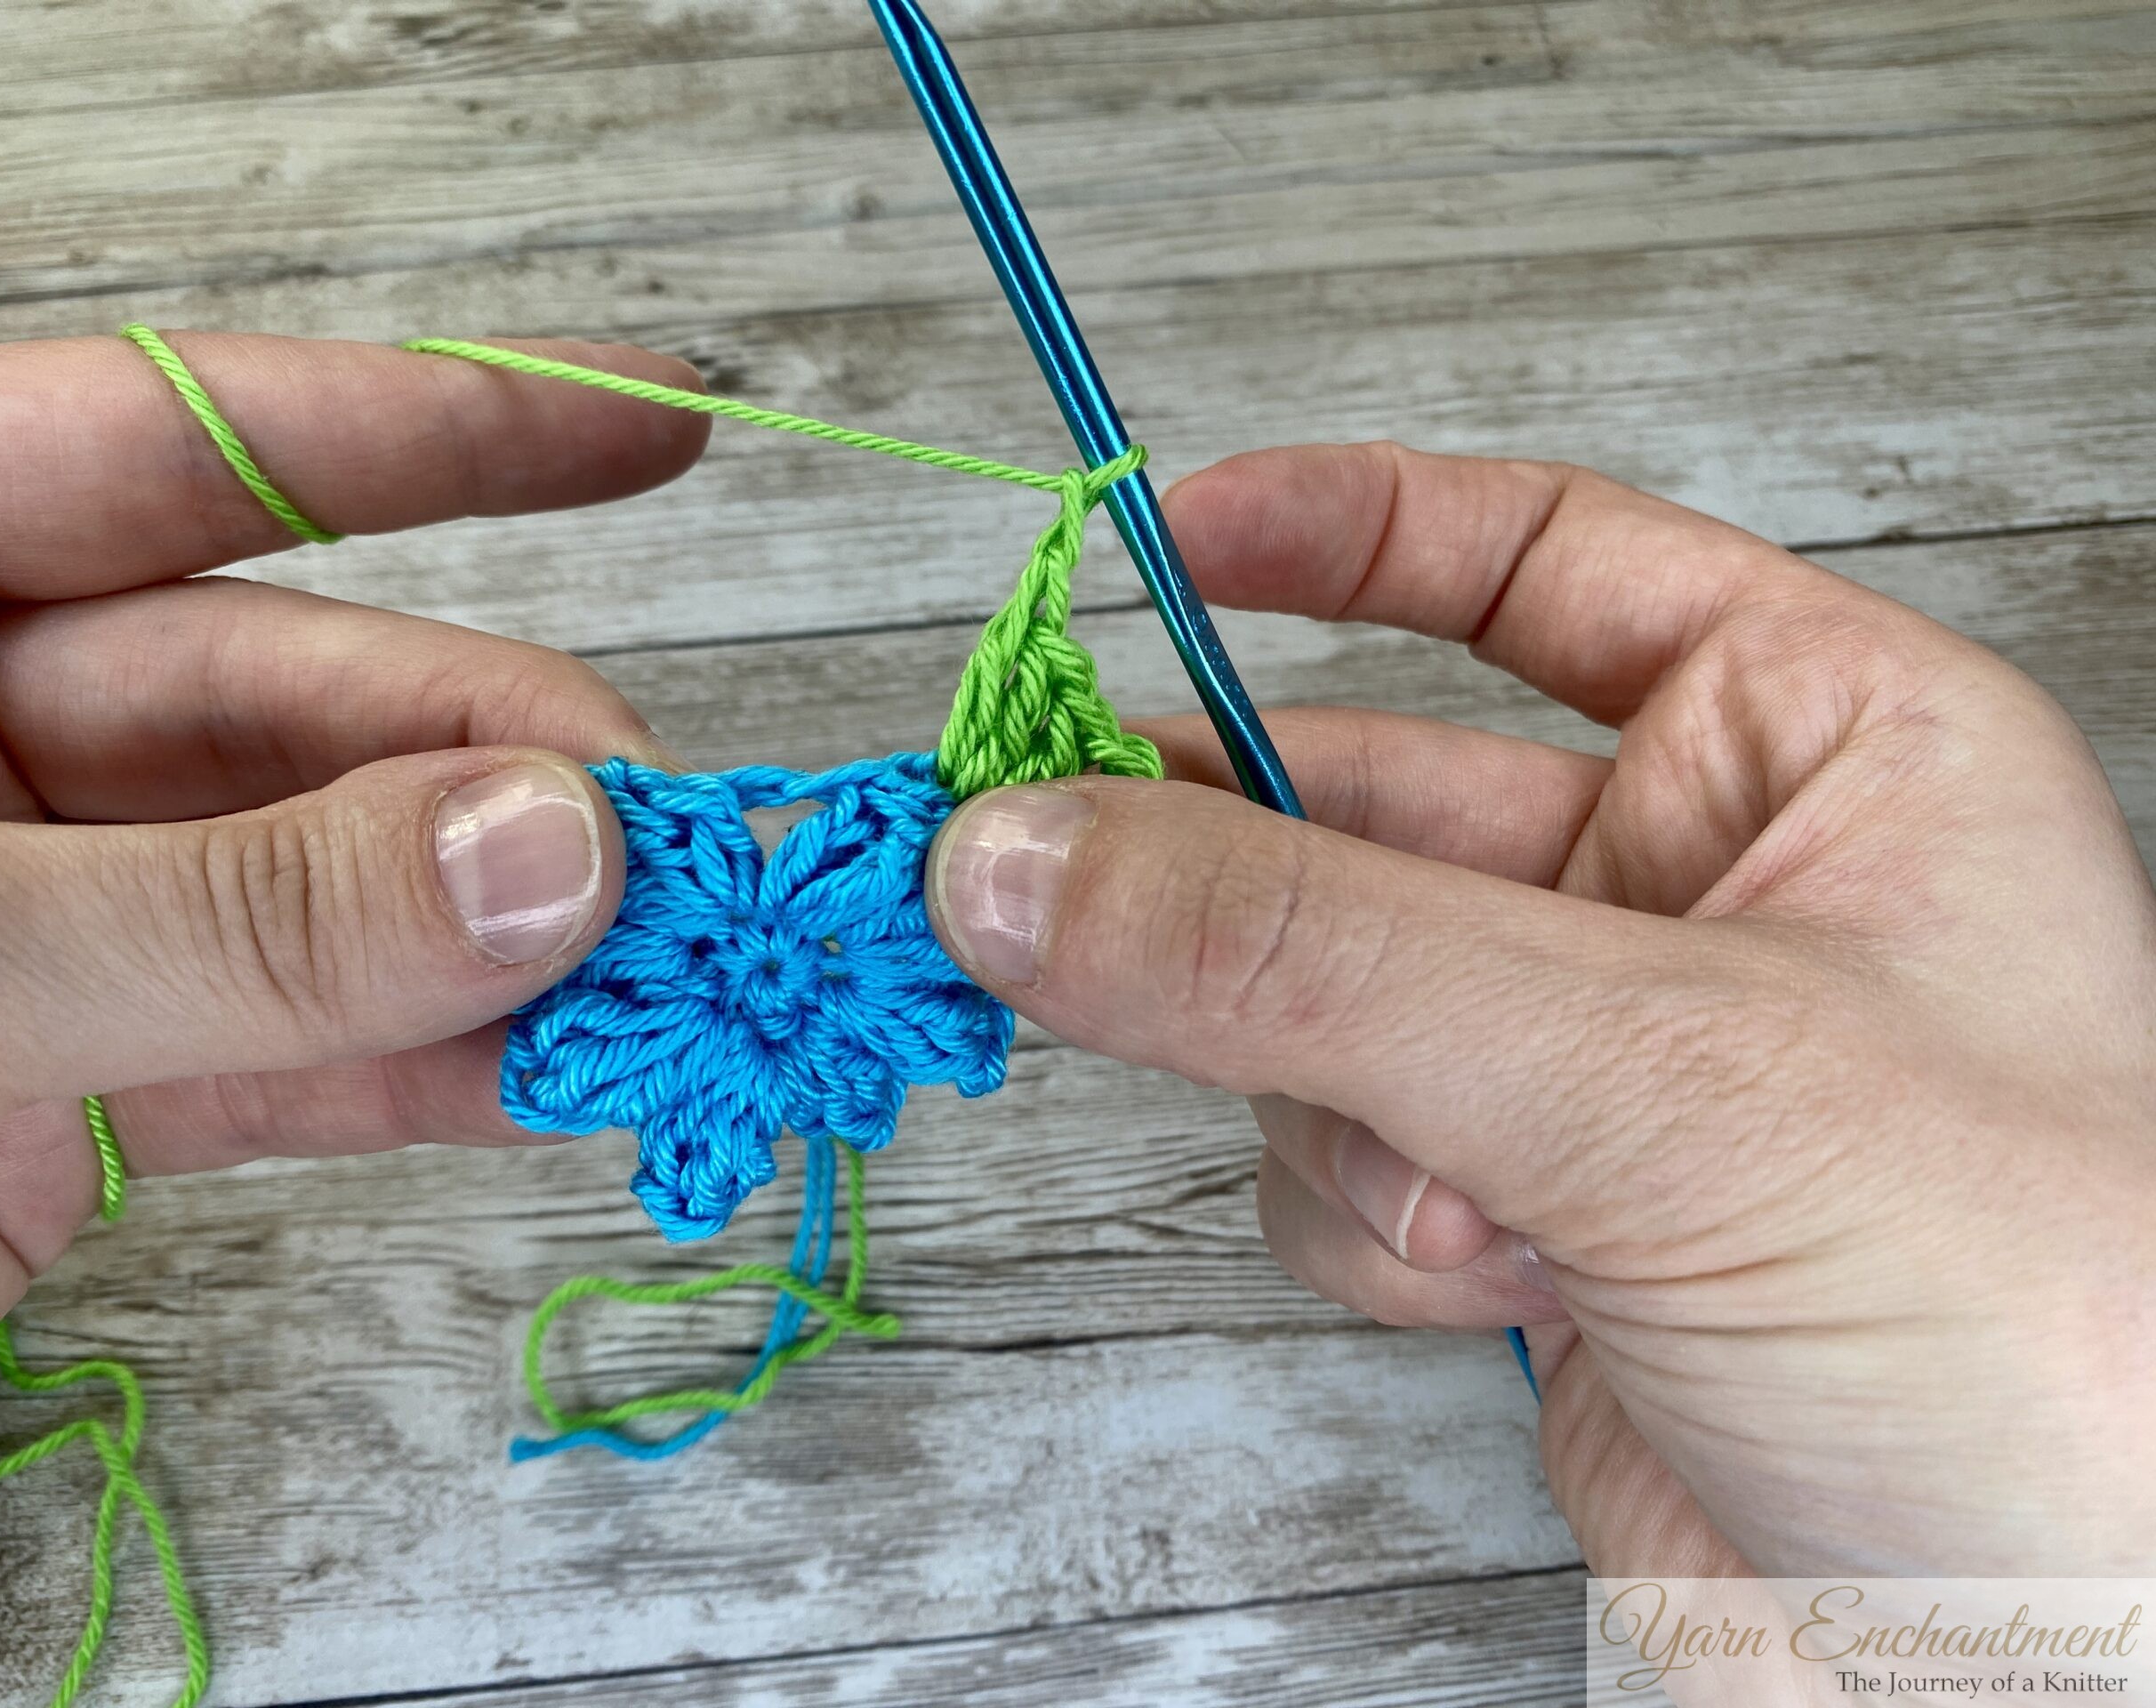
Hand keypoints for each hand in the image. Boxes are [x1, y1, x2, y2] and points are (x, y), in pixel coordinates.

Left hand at [0, 330, 708, 1451]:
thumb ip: (222, 917)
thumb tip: (543, 854)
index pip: (165, 444)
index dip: (434, 426)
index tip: (655, 423)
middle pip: (280, 695)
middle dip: (494, 765)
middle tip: (677, 846)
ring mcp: (1, 913)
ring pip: (308, 885)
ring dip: (493, 936)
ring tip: (660, 973)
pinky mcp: (44, 1094)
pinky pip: (281, 1047)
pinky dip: (426, 1067)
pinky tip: (553, 1073)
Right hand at [925, 441, 2155, 1573]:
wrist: (2054, 1675)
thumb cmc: (2044, 1330)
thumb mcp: (1658, 1075)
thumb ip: (1307, 951)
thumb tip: (1021, 856)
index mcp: (1826, 750)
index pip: (1544, 559)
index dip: (1343, 531)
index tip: (1151, 541)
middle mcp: (1707, 897)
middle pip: (1375, 799)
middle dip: (1229, 847)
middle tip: (1041, 851)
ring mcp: (1608, 1075)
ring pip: (1319, 1002)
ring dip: (1335, 1093)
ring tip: (1452, 1193)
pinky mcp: (1533, 1231)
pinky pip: (1336, 1159)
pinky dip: (1369, 1222)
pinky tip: (1488, 1283)